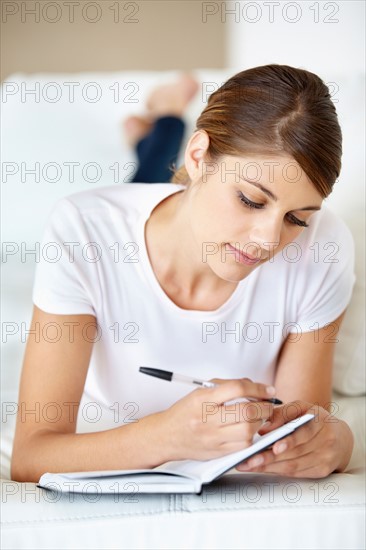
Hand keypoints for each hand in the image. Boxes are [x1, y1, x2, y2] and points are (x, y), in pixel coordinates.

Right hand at [157, 378, 275, 461]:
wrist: (167, 435)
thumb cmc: (185, 412)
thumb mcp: (201, 392)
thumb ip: (226, 386)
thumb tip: (253, 386)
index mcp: (203, 399)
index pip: (236, 389)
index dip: (257, 388)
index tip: (268, 390)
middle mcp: (207, 418)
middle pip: (246, 412)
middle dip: (264, 407)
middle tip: (267, 404)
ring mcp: (213, 437)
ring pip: (248, 431)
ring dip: (260, 423)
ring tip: (260, 417)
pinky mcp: (218, 452)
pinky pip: (243, 446)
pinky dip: (252, 437)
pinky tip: (250, 430)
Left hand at [236, 400, 354, 477]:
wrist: (339, 437)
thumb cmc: (314, 419)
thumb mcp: (301, 408)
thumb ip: (282, 413)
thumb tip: (263, 428)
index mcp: (320, 421)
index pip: (305, 432)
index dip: (290, 441)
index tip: (274, 447)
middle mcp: (326, 440)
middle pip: (295, 453)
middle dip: (270, 457)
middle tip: (249, 460)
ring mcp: (326, 458)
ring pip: (294, 465)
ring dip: (270, 467)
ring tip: (250, 466)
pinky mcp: (322, 471)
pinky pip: (297, 473)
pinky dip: (278, 471)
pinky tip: (263, 469)